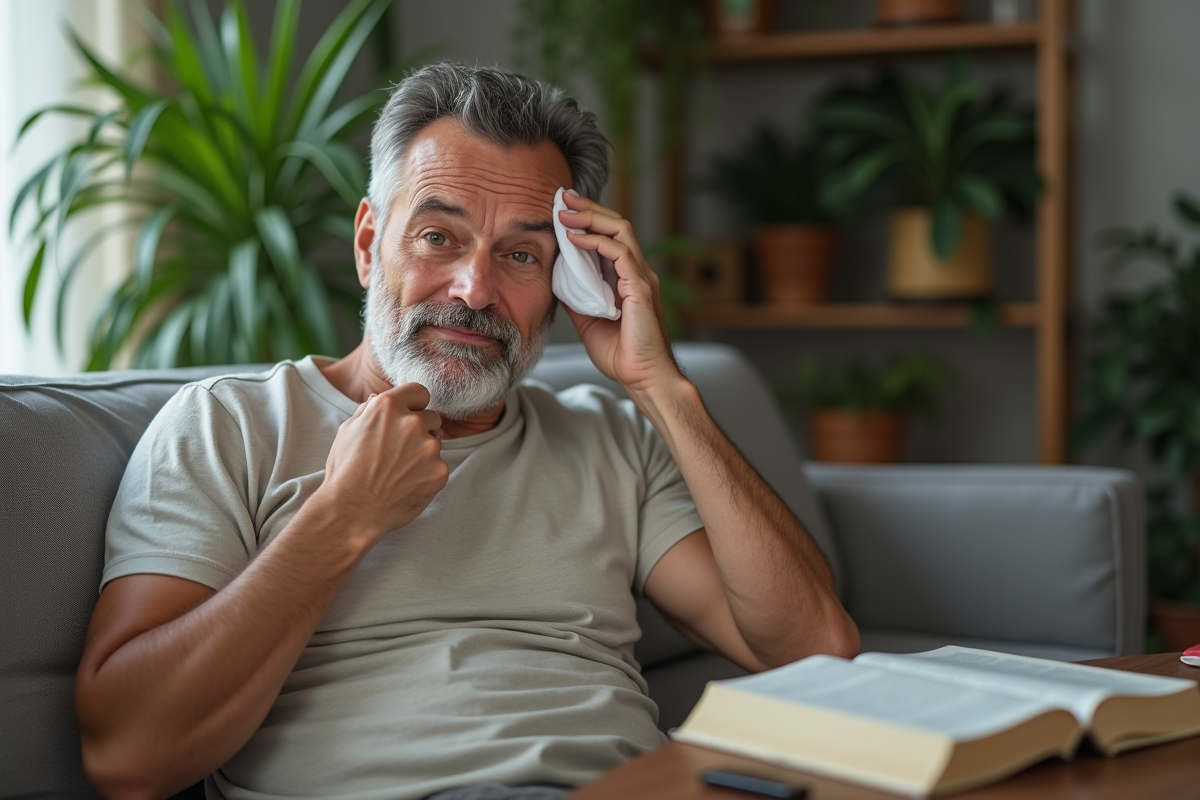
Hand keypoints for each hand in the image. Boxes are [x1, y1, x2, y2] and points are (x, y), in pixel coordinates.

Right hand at [319, 383, 448, 541]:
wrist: (352, 511)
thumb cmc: (345, 472)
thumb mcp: (347, 432)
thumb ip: (367, 411)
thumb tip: (377, 398)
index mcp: (388, 407)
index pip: (418, 392)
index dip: (414, 404)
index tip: (410, 416)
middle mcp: (412, 422)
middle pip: (431, 418)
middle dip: (421, 431)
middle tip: (399, 452)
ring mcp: (428, 447)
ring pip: (435, 444)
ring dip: (423, 453)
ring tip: (399, 472)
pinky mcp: (439, 471)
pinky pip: (439, 466)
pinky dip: (428, 475)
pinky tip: (407, 485)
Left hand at [558, 191, 682, 395]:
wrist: (641, 377)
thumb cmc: (620, 353)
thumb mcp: (587, 318)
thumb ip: (576, 295)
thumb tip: (555, 278)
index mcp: (626, 278)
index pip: (609, 236)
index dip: (588, 219)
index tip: (562, 208)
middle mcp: (636, 272)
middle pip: (616, 225)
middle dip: (588, 208)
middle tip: (562, 197)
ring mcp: (641, 277)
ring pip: (620, 231)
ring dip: (590, 218)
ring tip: (565, 212)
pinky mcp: (642, 287)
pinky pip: (620, 254)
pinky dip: (596, 241)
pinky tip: (574, 238)